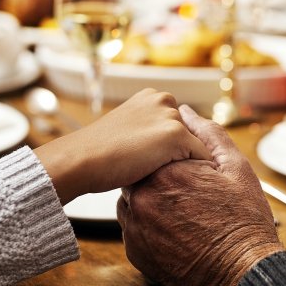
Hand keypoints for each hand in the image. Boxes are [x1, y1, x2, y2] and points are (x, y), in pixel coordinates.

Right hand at [35, 89, 209, 203]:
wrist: (82, 159)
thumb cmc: (97, 154)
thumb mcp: (124, 133)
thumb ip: (145, 132)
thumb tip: (159, 150)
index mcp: (150, 97)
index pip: (177, 124)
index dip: (171, 149)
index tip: (163, 167)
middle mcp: (163, 100)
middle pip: (190, 134)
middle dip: (184, 154)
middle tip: (172, 177)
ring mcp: (171, 117)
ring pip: (197, 147)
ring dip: (191, 164)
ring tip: (177, 184)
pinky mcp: (177, 135)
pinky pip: (202, 158)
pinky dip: (198, 174)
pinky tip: (185, 188)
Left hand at [118, 105, 283, 285]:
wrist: (242, 273)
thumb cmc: (244, 221)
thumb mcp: (235, 167)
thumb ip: (207, 134)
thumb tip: (185, 111)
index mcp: (167, 171)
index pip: (155, 150)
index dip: (175, 159)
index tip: (193, 174)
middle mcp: (144, 196)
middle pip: (142, 173)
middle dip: (161, 179)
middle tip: (190, 195)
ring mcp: (135, 225)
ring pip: (134, 199)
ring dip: (152, 200)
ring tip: (184, 214)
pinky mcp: (133, 249)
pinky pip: (133, 226)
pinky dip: (149, 225)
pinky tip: (175, 230)